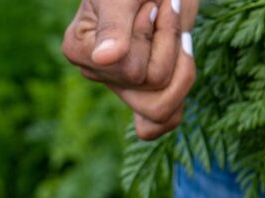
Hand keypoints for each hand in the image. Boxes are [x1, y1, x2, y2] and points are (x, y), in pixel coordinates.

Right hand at [63, 0, 199, 139]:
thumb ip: (113, 26)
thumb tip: (105, 59)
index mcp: (82, 51)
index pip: (129, 69)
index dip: (149, 36)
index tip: (148, 5)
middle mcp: (100, 73)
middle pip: (151, 84)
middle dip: (170, 44)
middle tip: (165, 12)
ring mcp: (125, 86)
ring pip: (164, 105)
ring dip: (182, 62)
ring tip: (177, 32)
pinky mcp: (149, 91)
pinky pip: (168, 119)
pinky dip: (181, 89)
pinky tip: (183, 56)